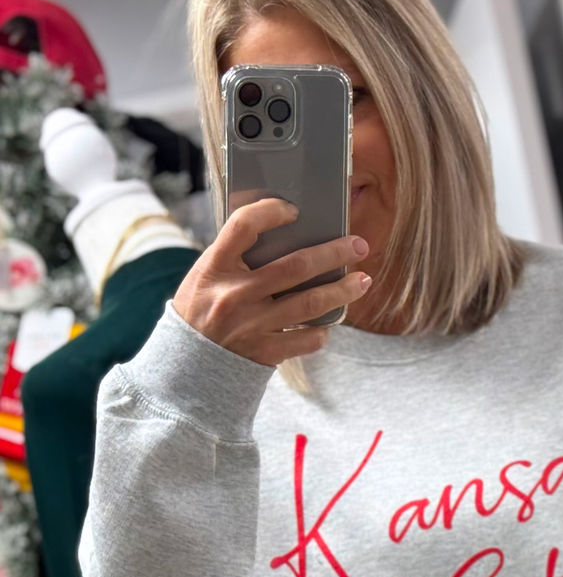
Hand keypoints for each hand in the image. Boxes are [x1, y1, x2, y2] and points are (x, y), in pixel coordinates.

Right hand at [172, 197, 372, 365]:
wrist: (186, 365)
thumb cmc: (202, 309)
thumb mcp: (207, 276)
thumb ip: (238, 257)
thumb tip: (289, 234)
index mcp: (215, 267)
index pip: (244, 226)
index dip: (271, 211)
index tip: (294, 210)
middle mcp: (235, 294)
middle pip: (296, 266)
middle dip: (334, 253)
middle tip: (359, 245)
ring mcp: (252, 325)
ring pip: (311, 303)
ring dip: (343, 290)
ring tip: (363, 281)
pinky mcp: (265, 352)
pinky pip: (307, 339)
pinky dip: (322, 330)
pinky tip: (329, 321)